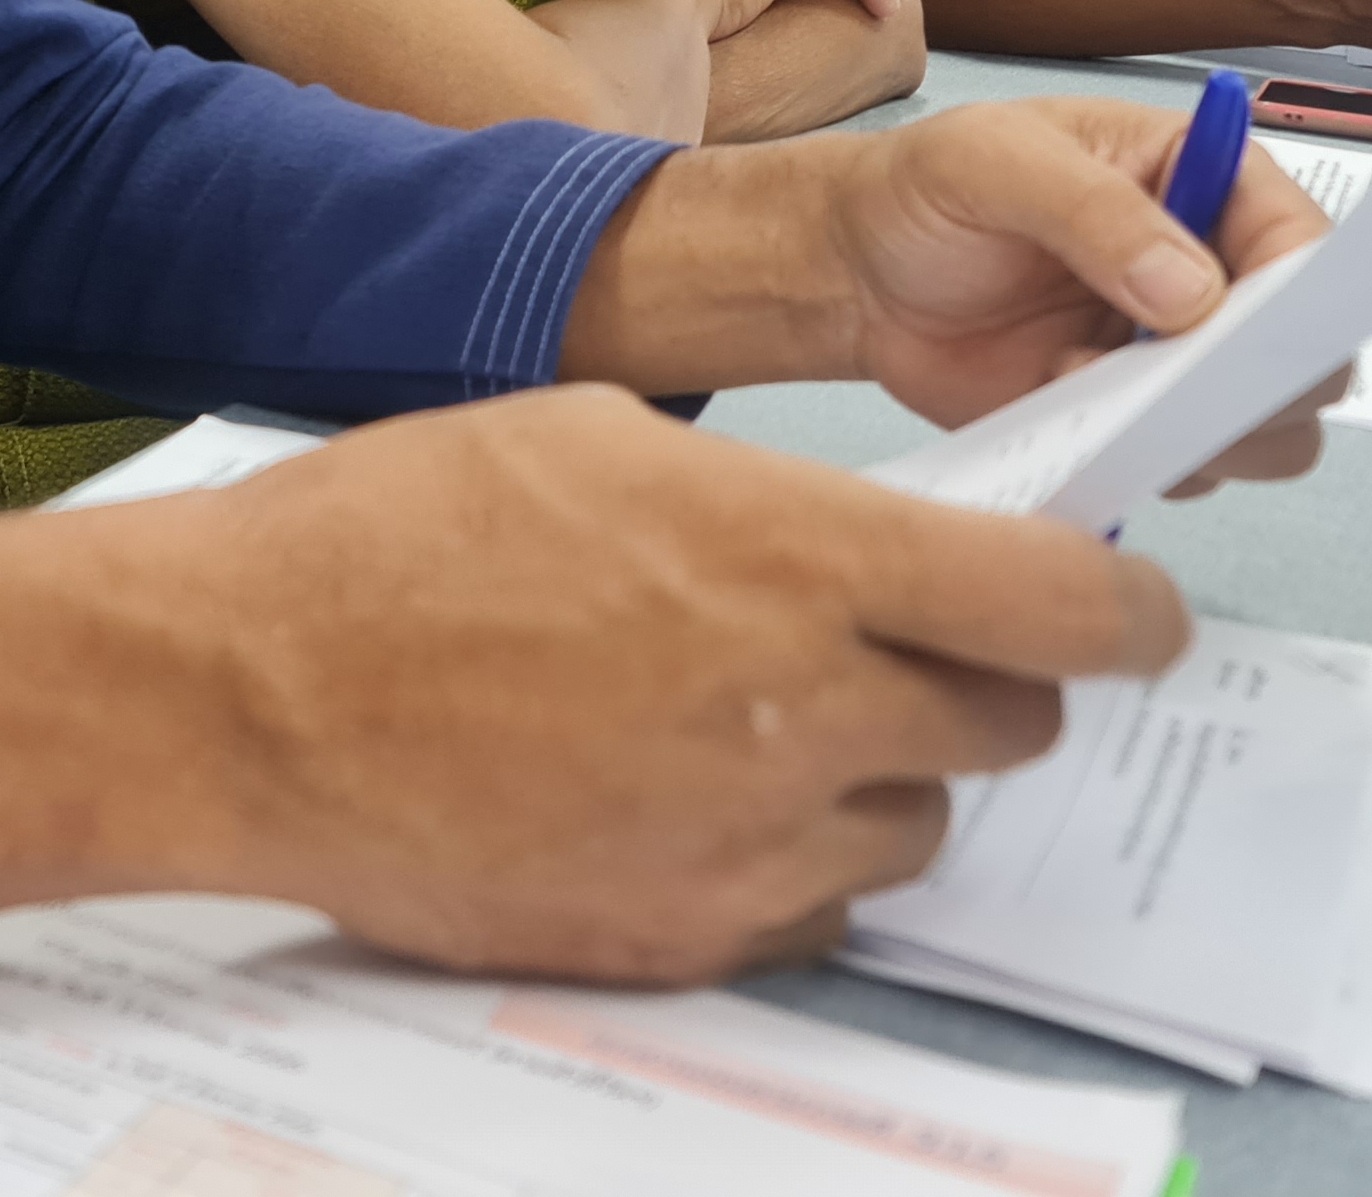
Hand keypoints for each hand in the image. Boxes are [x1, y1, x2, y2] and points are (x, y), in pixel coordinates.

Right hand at [181, 390, 1190, 981]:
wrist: (245, 690)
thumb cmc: (399, 533)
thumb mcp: (601, 436)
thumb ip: (765, 506)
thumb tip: (856, 549)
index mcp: (798, 563)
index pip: (1063, 608)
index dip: (1121, 607)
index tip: (1126, 605)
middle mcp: (807, 716)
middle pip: (1009, 724)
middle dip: (982, 679)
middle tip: (903, 644)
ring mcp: (750, 844)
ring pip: (916, 827)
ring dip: (880, 775)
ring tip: (755, 718)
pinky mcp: (682, 935)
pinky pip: (813, 906)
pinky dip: (788, 856)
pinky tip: (683, 792)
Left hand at [815, 97, 1333, 469]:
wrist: (857, 268)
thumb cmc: (928, 187)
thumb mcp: (994, 163)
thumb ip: (1092, 213)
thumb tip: (1190, 292)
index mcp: (1207, 180)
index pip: (1304, 249)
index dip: (1297, 302)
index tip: (1237, 338)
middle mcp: (1214, 272)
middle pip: (1310, 359)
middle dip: (1261, 388)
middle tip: (1170, 389)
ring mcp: (1177, 357)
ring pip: (1264, 432)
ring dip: (1201, 435)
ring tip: (1085, 384)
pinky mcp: (1131, 421)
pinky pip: (1179, 468)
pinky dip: (1138, 462)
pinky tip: (1056, 413)